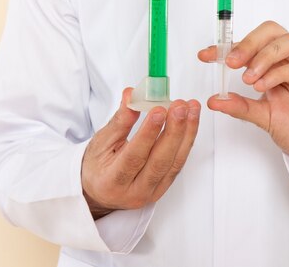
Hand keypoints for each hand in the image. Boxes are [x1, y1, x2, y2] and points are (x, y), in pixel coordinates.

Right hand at [81, 88, 199, 218]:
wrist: (100, 192)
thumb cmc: (97, 166)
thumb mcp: (101, 142)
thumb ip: (119, 120)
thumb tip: (132, 95)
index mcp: (112, 181)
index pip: (134, 156)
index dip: (148, 133)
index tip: (158, 110)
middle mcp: (135, 192)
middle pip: (160, 161)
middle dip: (174, 131)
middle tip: (180, 107)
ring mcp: (152, 192)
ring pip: (175, 162)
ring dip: (187, 133)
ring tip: (191, 109)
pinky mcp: (164, 187)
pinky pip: (179, 163)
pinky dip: (187, 140)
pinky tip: (191, 122)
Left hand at [198, 21, 288, 175]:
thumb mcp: (262, 117)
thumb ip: (240, 107)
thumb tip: (214, 100)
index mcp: (276, 65)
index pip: (251, 45)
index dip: (228, 47)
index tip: (206, 55)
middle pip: (272, 31)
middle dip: (248, 43)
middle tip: (231, 62)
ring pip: (287, 42)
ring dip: (264, 56)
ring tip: (249, 78)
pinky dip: (279, 73)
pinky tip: (265, 86)